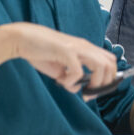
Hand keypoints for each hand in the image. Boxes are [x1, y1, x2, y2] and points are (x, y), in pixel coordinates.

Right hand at [4, 22, 118, 94]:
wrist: (23, 40)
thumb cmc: (41, 52)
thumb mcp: (60, 67)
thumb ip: (71, 76)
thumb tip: (77, 89)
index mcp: (85, 48)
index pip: (110, 60)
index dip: (109, 77)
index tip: (97, 91)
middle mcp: (84, 46)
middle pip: (110, 64)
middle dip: (104, 84)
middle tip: (89, 94)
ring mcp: (76, 48)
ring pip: (100, 66)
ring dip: (94, 84)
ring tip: (80, 91)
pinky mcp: (66, 51)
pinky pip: (78, 71)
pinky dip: (72, 82)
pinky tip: (61, 81)